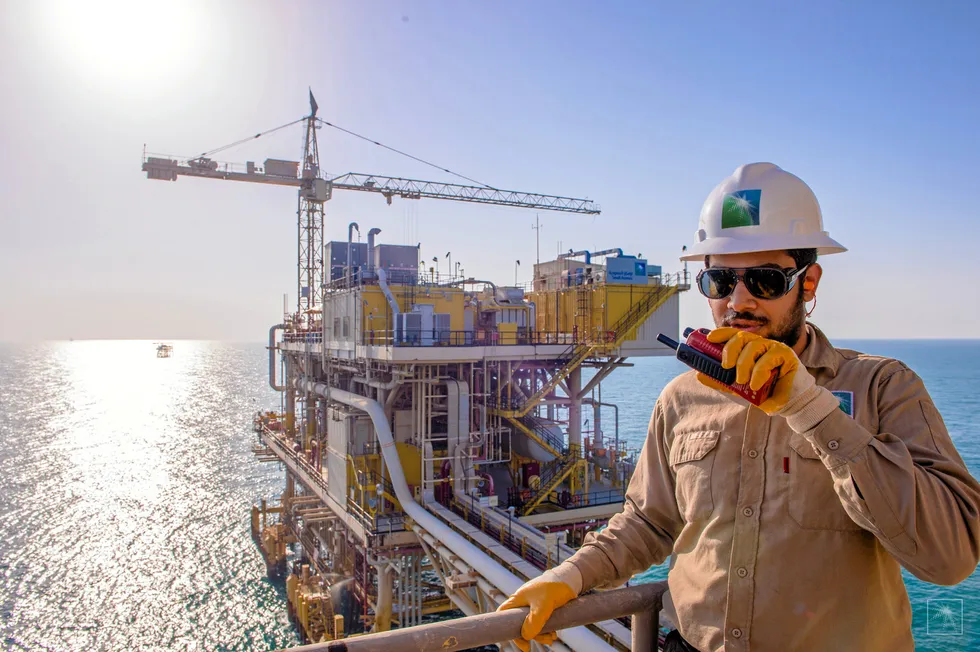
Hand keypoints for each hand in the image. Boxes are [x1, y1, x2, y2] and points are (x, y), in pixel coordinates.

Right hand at [497, 576, 576, 650]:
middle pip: (520, 623)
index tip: (523, 642)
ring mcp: (534, 604)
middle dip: (531, 635)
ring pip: (533, 624)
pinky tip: (554, 633)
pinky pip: (541, 621)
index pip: (504, 614)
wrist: (570, 579)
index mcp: (518, 598)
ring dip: (542, 634)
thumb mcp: (543, 605)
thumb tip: (526, 636)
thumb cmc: (553, 588)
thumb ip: (534, 621)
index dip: (508, 630)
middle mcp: (524, 602)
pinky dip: (547, 629)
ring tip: (552, 637)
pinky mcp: (544, 606)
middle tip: (545, 642)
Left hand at [696, 327, 814, 414]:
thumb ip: (720, 380)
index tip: (709, 338)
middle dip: (730, 349)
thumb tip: (700, 375)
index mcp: (748, 348)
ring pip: (753, 346)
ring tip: (742, 380)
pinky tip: (755, 384)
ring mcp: (773, 347)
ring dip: (744, 364)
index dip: (722, 333)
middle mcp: (760, 344)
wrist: (788, 403)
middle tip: (726, 366)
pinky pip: (768, 357)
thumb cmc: (764, 392)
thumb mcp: (738, 387)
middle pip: (742, 337)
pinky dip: (759, 372)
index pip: (734, 335)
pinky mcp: (786, 354)